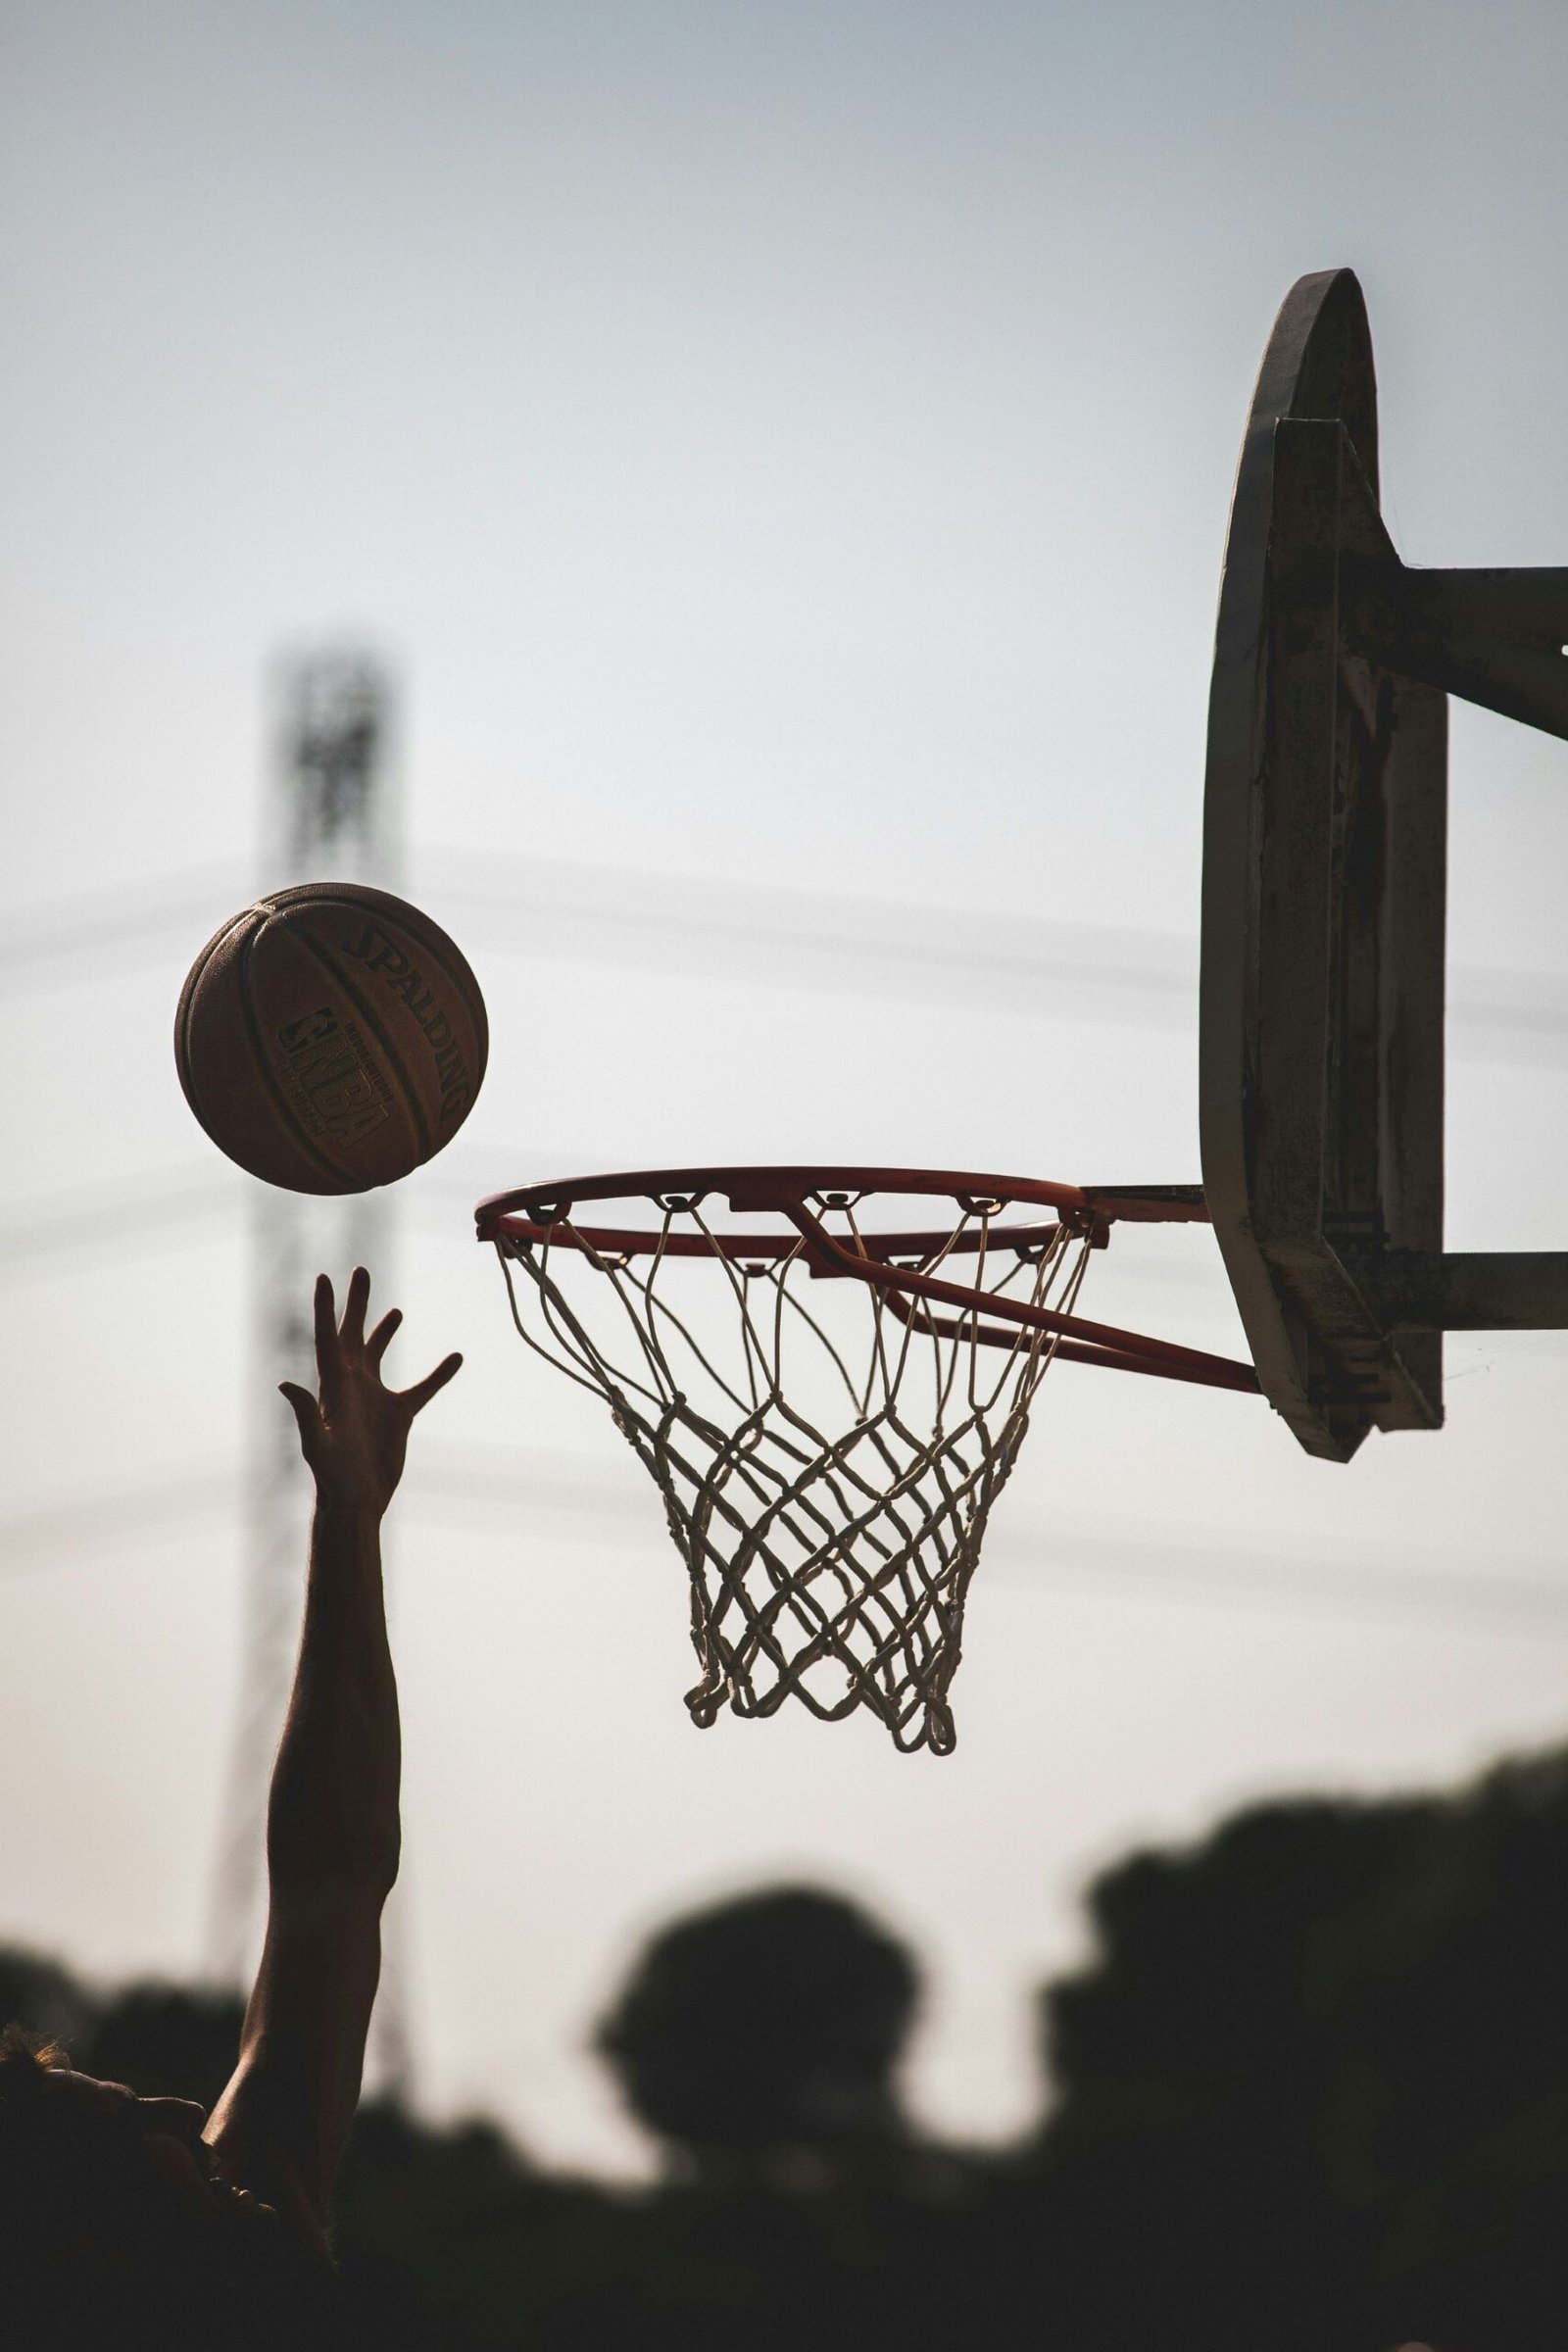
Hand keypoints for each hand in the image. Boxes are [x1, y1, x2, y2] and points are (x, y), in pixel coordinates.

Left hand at [280, 1268, 461, 1517]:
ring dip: (385, 1331)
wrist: (356, 1502)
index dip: (325, 1307)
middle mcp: (352, 1385)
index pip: (328, 1337)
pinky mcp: (397, 1416)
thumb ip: (304, 1413)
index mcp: (333, 1385)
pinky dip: (439, 1374)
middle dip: (356, 1303)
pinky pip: (422, 1389)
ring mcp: (374, 1399)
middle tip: (361, 1271)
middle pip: (353, 1334)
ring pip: (380, 1355)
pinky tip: (456, 1359)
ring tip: (394, 1311)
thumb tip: (284, 1383)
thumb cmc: (331, 1476)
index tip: (325, 1277)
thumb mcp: (317, 1443)